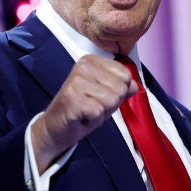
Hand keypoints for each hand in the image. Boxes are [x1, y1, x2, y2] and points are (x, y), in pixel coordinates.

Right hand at [31, 55, 137, 169]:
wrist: (56, 128)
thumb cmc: (81, 111)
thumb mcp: (105, 96)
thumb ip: (121, 88)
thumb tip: (135, 86)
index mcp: (91, 61)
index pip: (125, 75)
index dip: (117, 92)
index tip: (99, 96)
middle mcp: (83, 66)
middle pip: (120, 88)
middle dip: (111, 104)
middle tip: (92, 106)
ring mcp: (76, 81)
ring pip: (112, 100)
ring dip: (102, 113)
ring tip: (87, 112)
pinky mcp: (73, 98)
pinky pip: (99, 112)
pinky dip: (94, 121)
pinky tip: (82, 118)